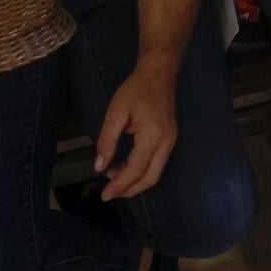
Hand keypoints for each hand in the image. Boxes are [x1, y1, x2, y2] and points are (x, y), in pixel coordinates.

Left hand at [92, 64, 179, 199]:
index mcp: (152, 136)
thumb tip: (100, 167)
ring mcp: (171, 142)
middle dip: (129, 190)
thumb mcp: (115, 112)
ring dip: (135, 181)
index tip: (104, 195)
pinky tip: (126, 166)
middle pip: (150, 178)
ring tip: (114, 178)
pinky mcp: (170, 139)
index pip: (135, 169)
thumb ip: (107, 141)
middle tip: (110, 193)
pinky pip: (157, 163)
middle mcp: (166, 143)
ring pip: (155, 173)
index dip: (119, 185)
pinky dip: (142, 171)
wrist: (158, 74)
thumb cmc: (135, 90)